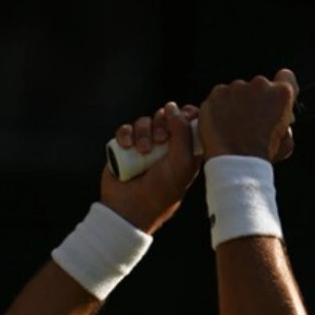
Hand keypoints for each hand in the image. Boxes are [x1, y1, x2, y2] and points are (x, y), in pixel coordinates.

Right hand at [100, 102, 200, 233]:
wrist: (131, 207)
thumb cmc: (163, 189)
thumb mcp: (182, 163)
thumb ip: (183, 133)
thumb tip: (174, 106)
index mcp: (186, 150)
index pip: (189, 122)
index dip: (187, 114)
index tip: (184, 115)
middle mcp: (166, 146)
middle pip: (165, 116)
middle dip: (162, 123)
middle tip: (161, 139)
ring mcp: (145, 145)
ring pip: (144, 121)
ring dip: (143, 131)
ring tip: (143, 150)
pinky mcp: (126, 147)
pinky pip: (125, 129)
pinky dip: (125, 134)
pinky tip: (127, 147)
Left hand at [198, 69, 296, 162]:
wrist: (235, 162)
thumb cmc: (262, 155)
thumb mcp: (287, 142)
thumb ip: (285, 124)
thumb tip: (282, 121)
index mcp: (281, 94)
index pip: (286, 77)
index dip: (282, 85)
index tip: (275, 96)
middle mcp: (260, 85)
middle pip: (259, 86)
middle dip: (256, 99)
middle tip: (252, 121)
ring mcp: (236, 87)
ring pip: (237, 91)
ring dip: (237, 104)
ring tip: (234, 126)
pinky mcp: (216, 94)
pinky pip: (219, 97)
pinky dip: (220, 108)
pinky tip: (222, 124)